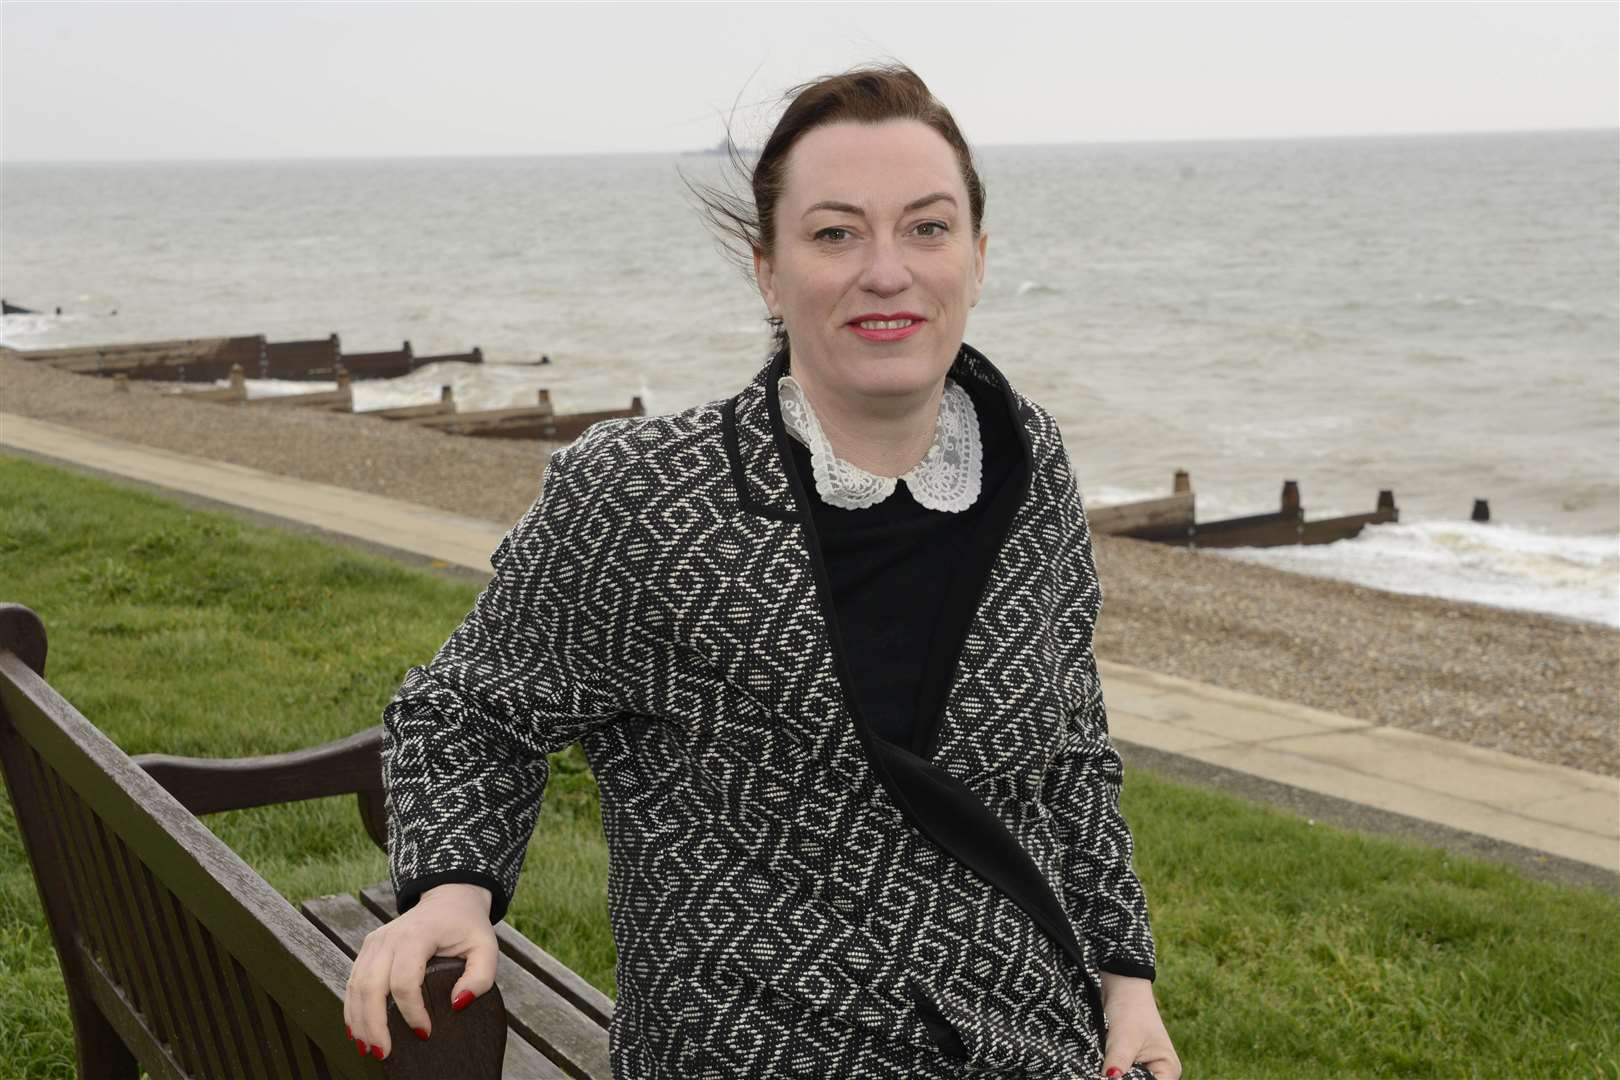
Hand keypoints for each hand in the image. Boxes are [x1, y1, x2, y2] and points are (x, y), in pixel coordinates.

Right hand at [342, 883, 496, 1060]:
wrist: (449, 899)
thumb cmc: (467, 925)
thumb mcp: (486, 947)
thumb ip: (480, 977)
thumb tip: (457, 1004)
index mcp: (419, 935)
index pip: (405, 980)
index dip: (412, 1011)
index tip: (426, 1032)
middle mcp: (390, 938)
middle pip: (372, 986)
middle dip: (375, 1024)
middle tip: (384, 1053)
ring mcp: (375, 942)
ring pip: (357, 987)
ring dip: (360, 1021)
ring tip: (369, 1049)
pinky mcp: (368, 949)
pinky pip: (354, 982)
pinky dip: (353, 1009)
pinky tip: (358, 1031)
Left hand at [1099, 972, 1180, 1079]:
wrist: (1121, 986)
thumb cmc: (1129, 1008)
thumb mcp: (1123, 1038)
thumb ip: (1117, 1062)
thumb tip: (1109, 1077)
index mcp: (1168, 1071)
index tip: (1113, 1074)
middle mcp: (1160, 1074)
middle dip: (1120, 1079)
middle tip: (1107, 1069)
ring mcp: (1145, 1069)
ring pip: (1128, 1079)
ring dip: (1115, 1075)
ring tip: (1106, 1065)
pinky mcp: (1130, 1064)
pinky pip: (1121, 1075)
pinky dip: (1111, 1072)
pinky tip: (1103, 1067)